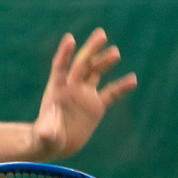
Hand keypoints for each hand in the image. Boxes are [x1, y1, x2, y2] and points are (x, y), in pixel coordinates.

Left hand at [32, 28, 137, 158]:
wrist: (57, 143)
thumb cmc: (46, 137)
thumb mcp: (45, 136)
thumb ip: (46, 132)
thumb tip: (45, 132)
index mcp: (56, 89)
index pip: (60, 67)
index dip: (64, 53)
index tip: (70, 39)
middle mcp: (71, 87)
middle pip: (82, 64)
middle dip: (91, 49)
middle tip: (101, 34)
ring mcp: (85, 94)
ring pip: (96, 73)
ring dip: (104, 61)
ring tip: (115, 52)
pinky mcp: (96, 105)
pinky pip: (111, 93)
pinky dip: (121, 87)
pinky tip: (132, 79)